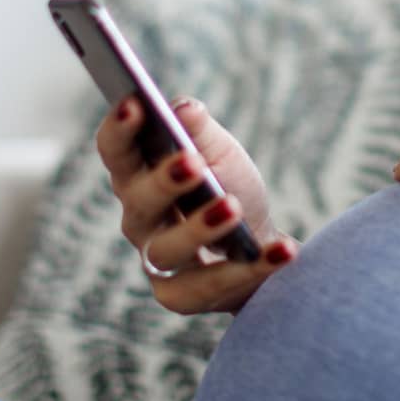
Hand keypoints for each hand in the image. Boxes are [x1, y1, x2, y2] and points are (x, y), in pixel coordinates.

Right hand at [95, 94, 300, 315]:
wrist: (256, 245)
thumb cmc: (228, 188)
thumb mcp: (221, 153)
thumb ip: (201, 130)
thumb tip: (184, 108)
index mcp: (139, 175)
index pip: (116, 151)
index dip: (119, 130)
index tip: (135, 104)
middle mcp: (139, 219)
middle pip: (138, 201)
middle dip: (163, 181)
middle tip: (192, 162)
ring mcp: (156, 261)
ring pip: (168, 249)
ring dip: (200, 228)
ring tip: (233, 207)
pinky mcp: (180, 296)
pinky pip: (209, 286)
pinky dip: (250, 269)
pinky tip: (283, 250)